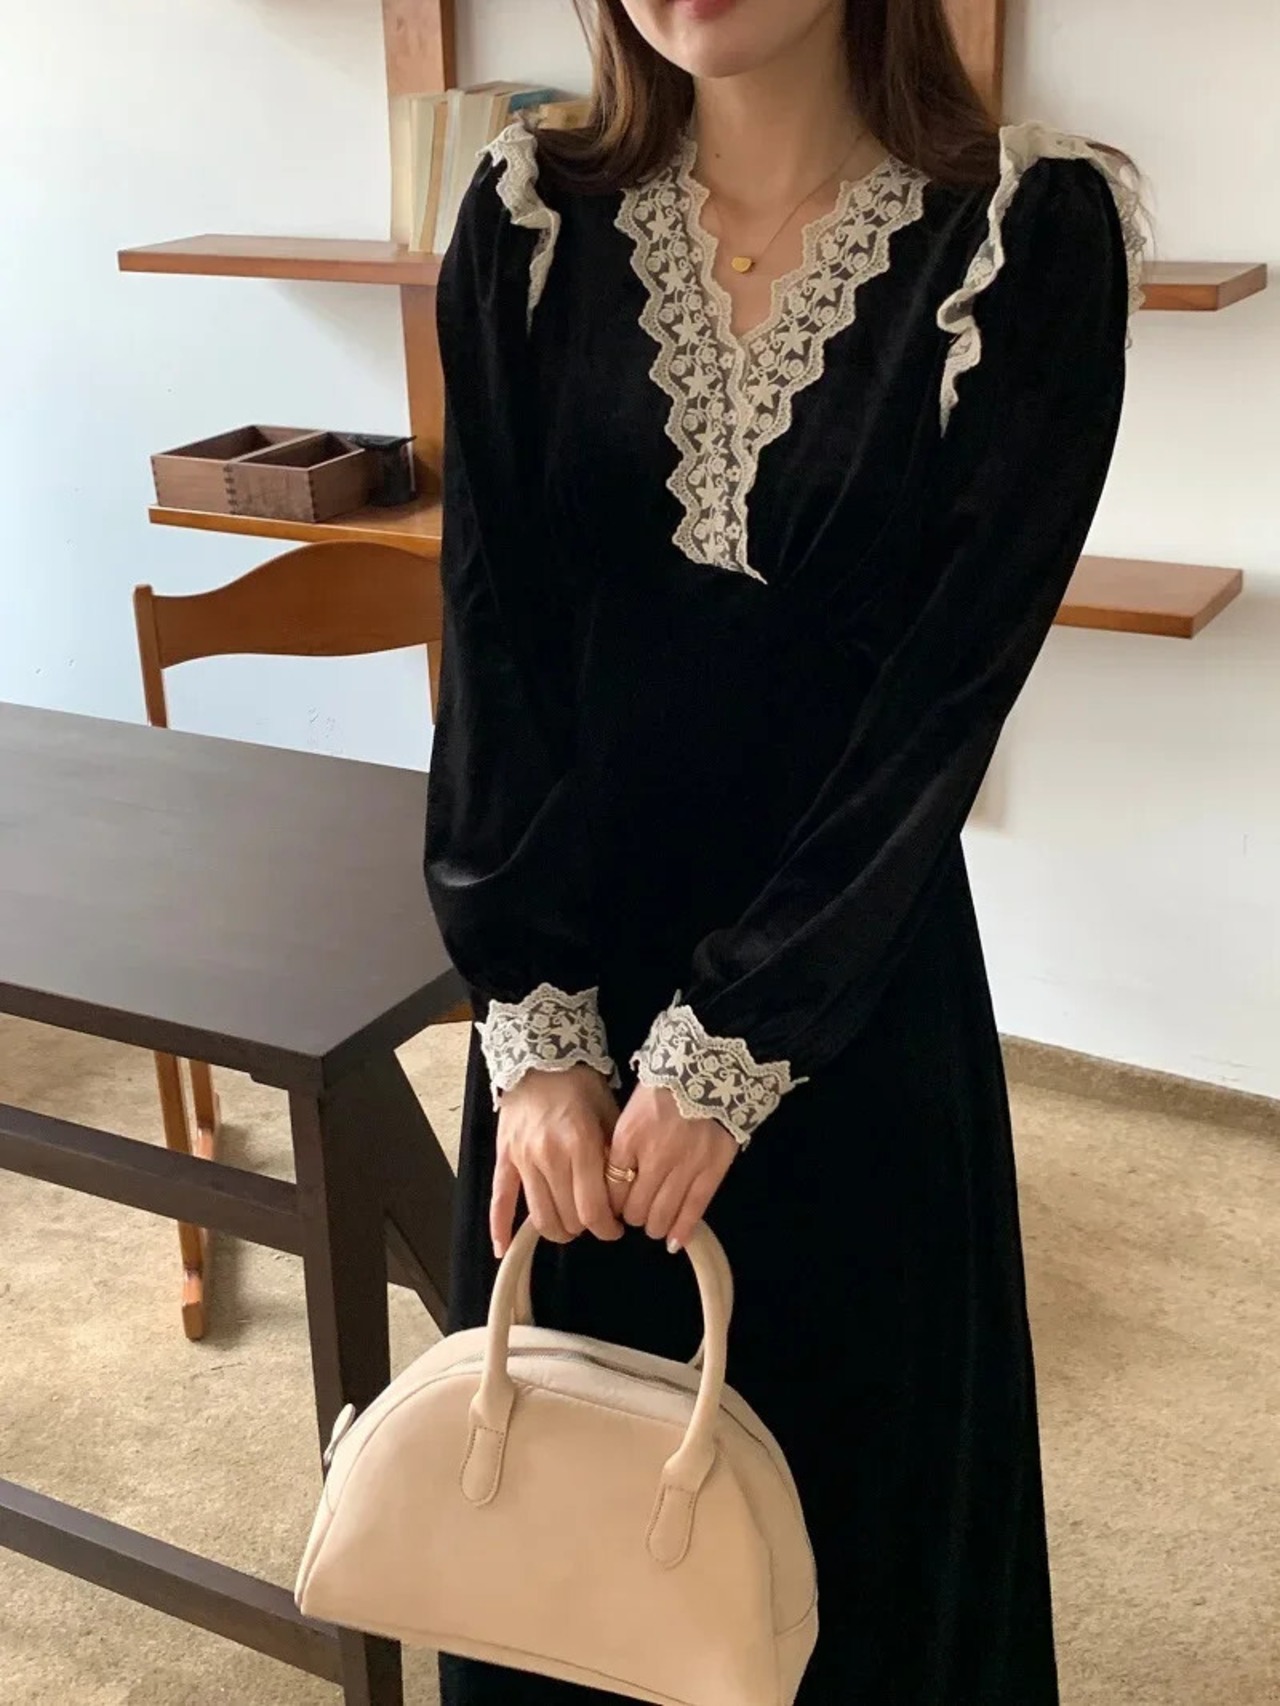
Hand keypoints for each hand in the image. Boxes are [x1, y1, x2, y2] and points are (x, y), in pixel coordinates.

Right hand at [491, 1064, 622, 1257]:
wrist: (540, 1057)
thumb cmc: (580, 1084)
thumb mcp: (610, 1115)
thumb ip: (615, 1155)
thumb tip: (624, 1194)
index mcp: (580, 1145)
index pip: (593, 1208)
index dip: (607, 1228)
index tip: (616, 1228)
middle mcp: (549, 1156)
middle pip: (568, 1218)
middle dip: (587, 1228)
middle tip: (596, 1221)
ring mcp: (523, 1159)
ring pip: (540, 1216)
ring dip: (558, 1230)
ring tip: (571, 1225)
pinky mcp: (505, 1159)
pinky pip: (499, 1200)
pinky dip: (499, 1228)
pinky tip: (503, 1249)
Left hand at [607, 1085, 738, 1253]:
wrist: (713, 1065)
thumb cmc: (668, 1082)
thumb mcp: (632, 1106)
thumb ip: (622, 1141)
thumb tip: (612, 1175)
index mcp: (629, 1136)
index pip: (610, 1186)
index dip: (609, 1202)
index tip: (611, 1204)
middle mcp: (654, 1155)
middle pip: (633, 1207)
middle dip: (630, 1215)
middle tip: (633, 1212)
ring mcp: (686, 1165)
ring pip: (661, 1215)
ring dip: (653, 1225)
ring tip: (652, 1223)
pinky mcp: (712, 1170)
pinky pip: (694, 1211)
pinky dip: (681, 1231)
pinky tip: (673, 1242)